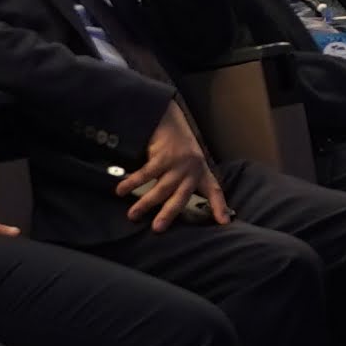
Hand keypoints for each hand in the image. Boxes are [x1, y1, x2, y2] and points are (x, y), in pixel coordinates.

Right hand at [114, 111, 227, 227]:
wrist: (168, 117)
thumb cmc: (177, 143)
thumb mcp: (189, 161)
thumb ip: (186, 180)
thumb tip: (173, 202)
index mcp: (201, 171)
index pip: (214, 190)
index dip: (220, 207)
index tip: (224, 222)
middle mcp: (192, 168)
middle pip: (181, 196)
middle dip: (168, 213)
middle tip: (157, 228)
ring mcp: (178, 162)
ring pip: (161, 188)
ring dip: (145, 203)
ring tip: (133, 215)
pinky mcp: (163, 155)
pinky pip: (146, 174)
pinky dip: (132, 182)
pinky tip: (122, 190)